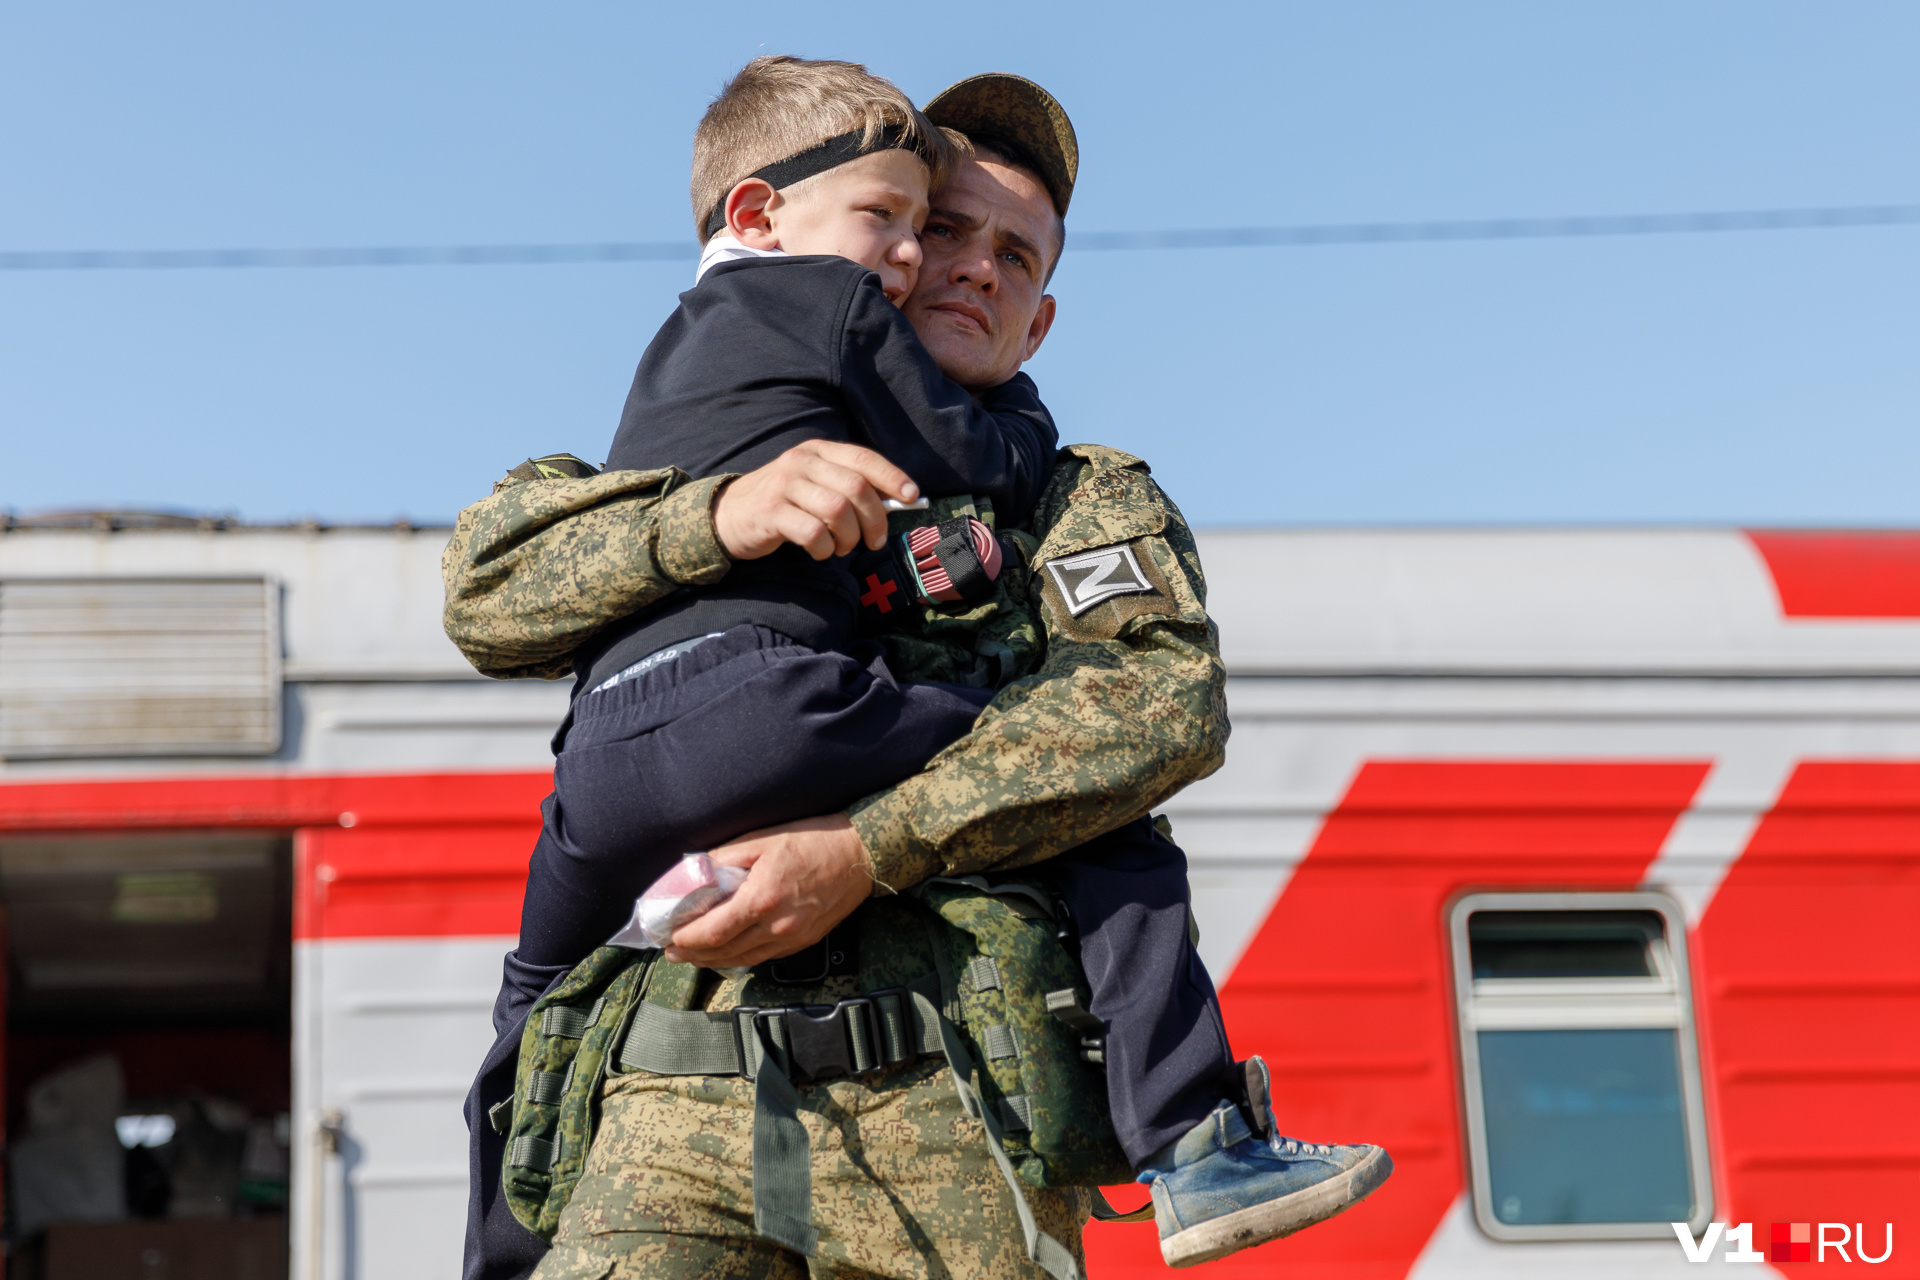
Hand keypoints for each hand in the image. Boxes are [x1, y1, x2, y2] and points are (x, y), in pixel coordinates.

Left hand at [665, 814, 873, 968]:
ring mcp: (791, 938)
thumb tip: (694, 871)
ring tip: (693, 957)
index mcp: (761, 899)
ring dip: (713, 961)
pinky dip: (740, 958)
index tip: (668, 936)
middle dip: (693, 954)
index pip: (713, 931)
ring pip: (743, 959)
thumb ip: (725, 858)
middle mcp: (776, 926)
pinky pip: (764, 957)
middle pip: (724, 951)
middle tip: (672, 951)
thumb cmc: (813, 841)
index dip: (687, 938)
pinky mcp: (803, 942)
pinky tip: (728, 953)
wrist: (860, 855)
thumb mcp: (762, 839)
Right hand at [712, 440, 918, 561]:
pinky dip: (825, 549)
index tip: (912, 496)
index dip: (892, 477)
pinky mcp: (771, 513)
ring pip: (837, 511)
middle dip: (875, 519)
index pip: (863, 458)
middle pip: (856, 488)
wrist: (728, 516)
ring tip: (844, 548)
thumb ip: (847, 487)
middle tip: (875, 541)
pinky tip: (820, 552)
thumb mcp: (813, 484)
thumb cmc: (782, 503)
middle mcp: (801, 463)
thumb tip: (895, 502)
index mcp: (817, 451)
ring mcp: (784, 486)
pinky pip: (813, 533)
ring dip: (850, 537)